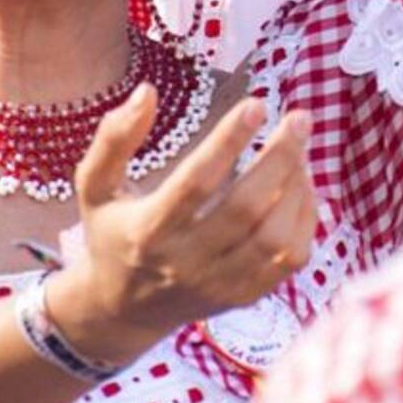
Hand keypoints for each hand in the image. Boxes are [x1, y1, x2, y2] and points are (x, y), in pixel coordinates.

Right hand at [47, 84, 317, 363]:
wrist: (120, 312)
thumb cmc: (112, 234)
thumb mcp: (96, 187)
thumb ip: (114, 139)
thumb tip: (148, 90)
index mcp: (147, 232)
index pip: (196, 183)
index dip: (228, 141)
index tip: (256, 103)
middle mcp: (185, 263)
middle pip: (246, 210)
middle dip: (280, 158)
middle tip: (300, 118)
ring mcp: (219, 284)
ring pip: (276, 237)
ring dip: (297, 186)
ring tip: (299, 148)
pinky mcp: (245, 297)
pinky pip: (291, 258)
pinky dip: (305, 216)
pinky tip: (300, 183)